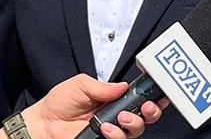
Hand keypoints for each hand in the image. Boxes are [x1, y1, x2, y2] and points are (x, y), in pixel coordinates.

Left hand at [20, 74, 167, 138]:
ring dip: (134, 123)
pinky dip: (117, 135)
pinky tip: (107, 129)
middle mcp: (117, 115)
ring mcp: (112, 130)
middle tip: (145, 107)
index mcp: (115, 99)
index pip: (141, 98)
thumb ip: (103, 86)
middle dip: (152, 111)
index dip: (154, 97)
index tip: (160, 95)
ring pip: (137, 130)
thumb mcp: (81, 85)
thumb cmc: (59, 103)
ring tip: (120, 118)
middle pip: (147, 116)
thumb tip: (123, 85)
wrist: (42, 124)